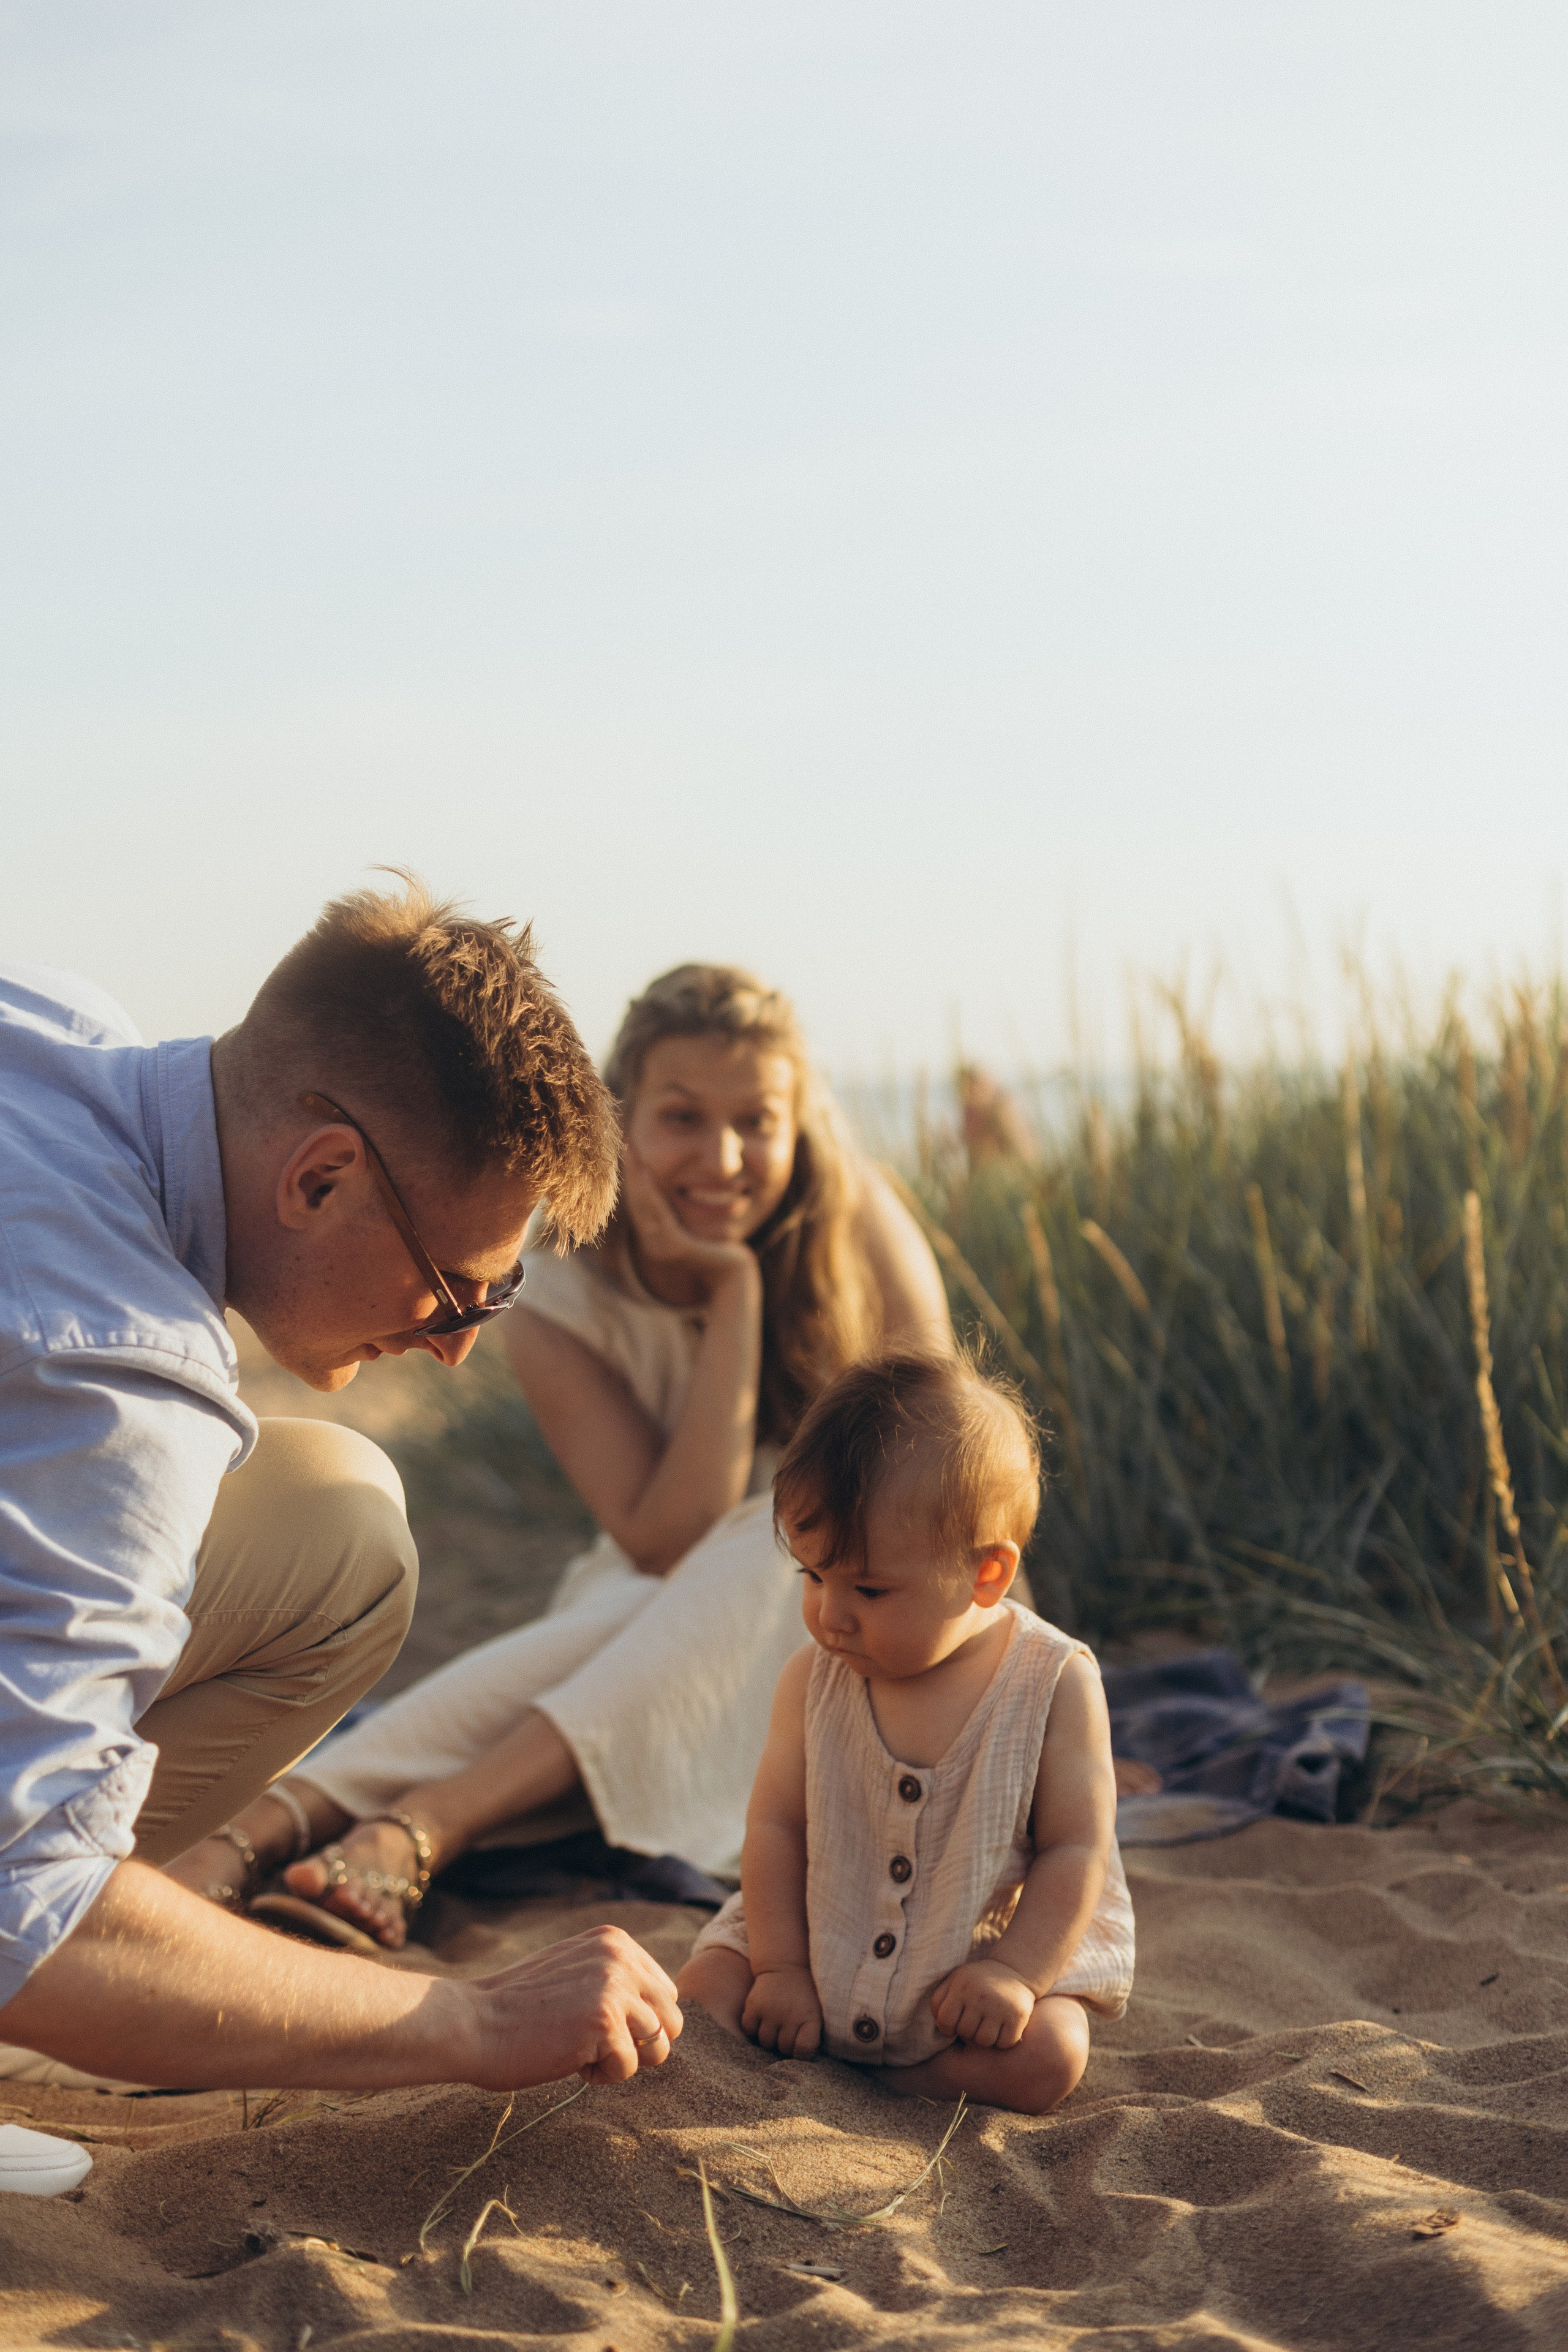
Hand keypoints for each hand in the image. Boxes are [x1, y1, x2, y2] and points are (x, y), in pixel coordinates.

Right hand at [467, 1923, 683, 2088]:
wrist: (473, 2022)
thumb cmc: (517, 2007)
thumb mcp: (574, 1971)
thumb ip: (613, 1978)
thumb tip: (660, 2014)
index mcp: (615, 1940)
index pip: (664, 1992)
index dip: (636, 2022)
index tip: (595, 2025)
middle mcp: (621, 1956)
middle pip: (672, 2020)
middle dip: (639, 2044)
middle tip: (594, 2046)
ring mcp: (615, 1987)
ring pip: (658, 2046)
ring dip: (622, 2061)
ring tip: (580, 2051)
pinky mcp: (606, 2022)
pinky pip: (629, 2068)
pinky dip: (600, 2076)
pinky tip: (568, 2060)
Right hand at [620, 1142, 759, 1301]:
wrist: (735, 1278)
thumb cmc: (720, 1250)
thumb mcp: (699, 1226)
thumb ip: (686, 1212)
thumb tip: (684, 1187)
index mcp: (656, 1237)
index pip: (640, 1202)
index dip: (633, 1178)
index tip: (629, 1152)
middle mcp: (653, 1242)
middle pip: (637, 1201)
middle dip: (630, 1172)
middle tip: (626, 1146)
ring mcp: (661, 1246)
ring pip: (643, 1206)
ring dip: (636, 1178)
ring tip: (631, 1154)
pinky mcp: (675, 1247)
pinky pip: (658, 1216)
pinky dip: (650, 1193)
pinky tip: (646, 1174)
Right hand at [741, 1964, 822, 2058]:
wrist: (786, 1966)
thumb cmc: (803, 1996)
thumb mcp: (816, 2013)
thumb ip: (811, 2036)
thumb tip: (801, 2059)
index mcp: (810, 2017)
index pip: (804, 2048)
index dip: (802, 2053)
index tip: (800, 2048)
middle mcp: (790, 2014)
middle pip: (783, 2048)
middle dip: (785, 2045)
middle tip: (786, 2033)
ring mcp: (770, 2009)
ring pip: (765, 2041)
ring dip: (769, 2038)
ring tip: (775, 2027)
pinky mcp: (753, 2004)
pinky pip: (749, 2029)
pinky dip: (753, 2029)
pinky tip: (761, 2021)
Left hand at [929, 1957, 1036, 2049]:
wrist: (1013, 1970)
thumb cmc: (977, 1980)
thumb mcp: (955, 1980)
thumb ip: (939, 2000)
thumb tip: (939, 2025)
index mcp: (962, 1985)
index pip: (945, 2020)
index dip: (947, 2029)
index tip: (954, 2026)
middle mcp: (981, 1995)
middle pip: (966, 2032)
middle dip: (967, 2032)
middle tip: (975, 2022)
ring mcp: (1000, 2006)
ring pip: (984, 2041)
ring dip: (984, 2038)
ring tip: (987, 2026)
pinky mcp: (1018, 2016)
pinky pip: (1005, 2043)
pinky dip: (1003, 2041)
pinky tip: (1002, 2028)